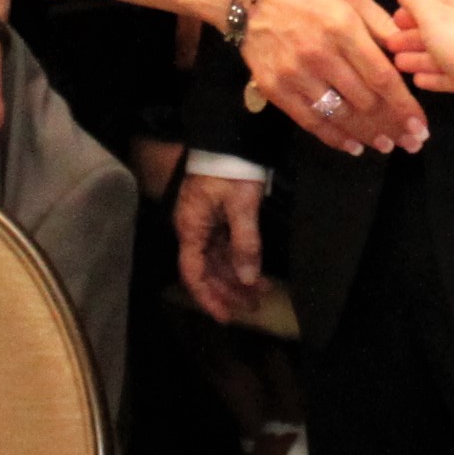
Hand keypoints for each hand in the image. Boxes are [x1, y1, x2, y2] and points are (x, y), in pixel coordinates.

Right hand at [174, 172, 269, 322]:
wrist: (230, 137)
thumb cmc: (231, 168)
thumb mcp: (242, 206)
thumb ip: (245, 244)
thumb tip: (248, 279)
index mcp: (191, 229)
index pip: (193, 274)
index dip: (208, 298)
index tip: (226, 317)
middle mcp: (194, 229)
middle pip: (207, 270)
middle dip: (229, 291)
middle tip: (254, 307)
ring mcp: (205, 222)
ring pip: (218, 259)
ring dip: (237, 277)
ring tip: (262, 292)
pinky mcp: (217, 215)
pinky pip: (226, 246)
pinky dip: (240, 260)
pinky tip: (256, 270)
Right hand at [240, 0, 429, 155]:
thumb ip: (380, 23)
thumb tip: (406, 51)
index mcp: (343, 28)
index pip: (381, 76)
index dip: (404, 105)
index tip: (420, 124)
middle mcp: (320, 54)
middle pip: (364, 101)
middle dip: (392, 125)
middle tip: (411, 141)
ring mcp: (295, 74)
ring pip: (339, 115)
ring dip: (367, 135)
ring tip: (387, 145)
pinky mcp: (275, 89)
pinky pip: (310, 121)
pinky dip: (334, 137)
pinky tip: (353, 146)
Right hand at [380, 0, 453, 99]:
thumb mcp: (434, 17)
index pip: (435, 1)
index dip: (411, 11)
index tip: (392, 23)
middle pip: (440, 28)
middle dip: (414, 37)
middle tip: (390, 47)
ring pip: (447, 52)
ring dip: (422, 58)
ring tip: (399, 65)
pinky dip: (438, 76)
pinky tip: (420, 82)